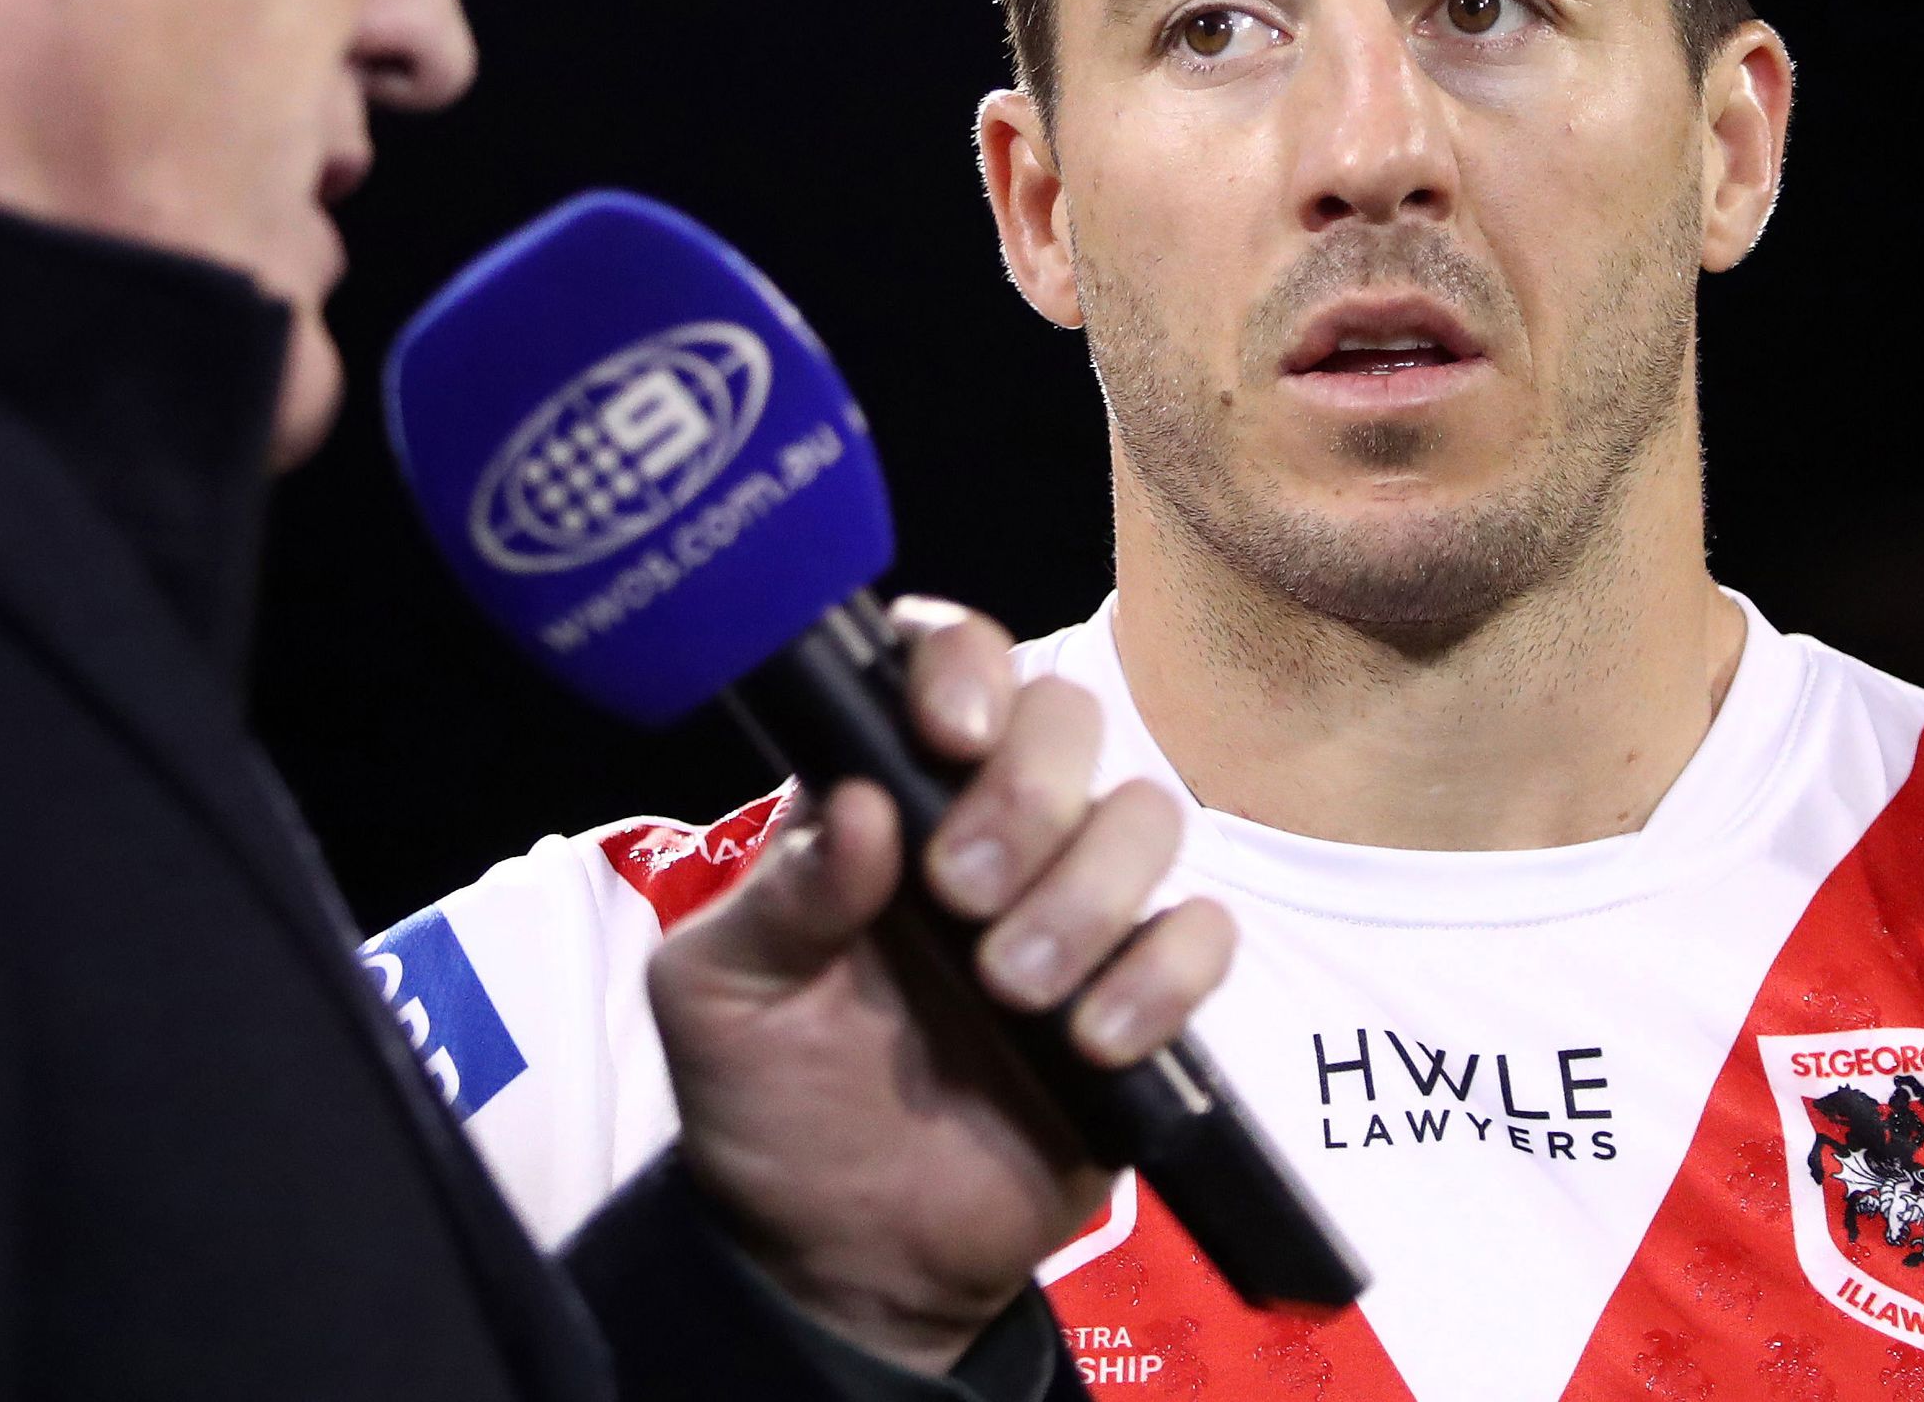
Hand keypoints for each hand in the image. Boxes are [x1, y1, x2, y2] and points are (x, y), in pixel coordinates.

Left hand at [646, 596, 1236, 1375]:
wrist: (836, 1257)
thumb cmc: (764, 1100)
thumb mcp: (718, 998)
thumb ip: (779, 900)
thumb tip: (861, 809)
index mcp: (888, 795)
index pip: (951, 665)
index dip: (965, 666)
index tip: (948, 732)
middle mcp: (991, 827)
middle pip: (1069, 718)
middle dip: (1028, 795)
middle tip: (960, 896)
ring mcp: (1075, 908)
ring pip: (1147, 817)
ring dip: (1085, 895)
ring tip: (1008, 990)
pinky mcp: (1142, 1000)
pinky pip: (1205, 937)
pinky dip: (1162, 976)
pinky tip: (1089, 1040)